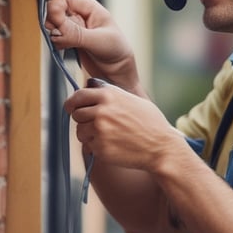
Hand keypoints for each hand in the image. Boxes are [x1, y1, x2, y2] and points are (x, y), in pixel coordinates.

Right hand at [45, 0, 140, 91]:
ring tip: (66, 41)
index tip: (55, 11)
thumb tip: (56, 27)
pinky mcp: (67, 39)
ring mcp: (72, 27)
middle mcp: (78, 14)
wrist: (117, 72)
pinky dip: (55, 42)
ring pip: (51, 22)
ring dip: (53, 31)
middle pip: (54, 6)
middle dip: (53, 18)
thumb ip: (76, 33)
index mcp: (88, 7)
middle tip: (60, 30)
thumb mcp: (98, 40)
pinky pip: (53, 36)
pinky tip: (65, 47)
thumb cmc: (116, 50)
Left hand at [65, 83, 186, 171]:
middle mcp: (101, 111)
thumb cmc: (150, 122)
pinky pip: (88, 146)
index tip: (72, 108)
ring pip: (80, 131)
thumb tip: (89, 83)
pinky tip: (113, 146)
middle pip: (76, 114)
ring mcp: (99, 130)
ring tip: (107, 136)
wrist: (161, 147)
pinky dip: (96, 147)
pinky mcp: (100, 148)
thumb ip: (110, 91)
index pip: (78, 96)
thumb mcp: (132, 99)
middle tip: (95, 125)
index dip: (73, 103)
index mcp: (108, 95)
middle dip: (83, 120)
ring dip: (88, 134)